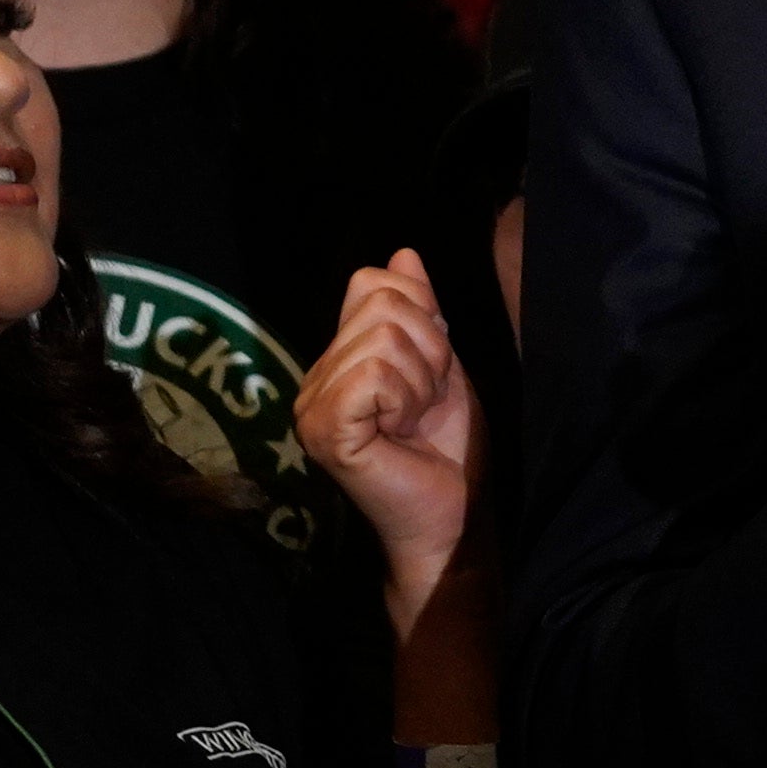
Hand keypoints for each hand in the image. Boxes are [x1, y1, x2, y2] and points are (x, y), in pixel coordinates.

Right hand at [293, 248, 477, 616]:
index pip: (371, 283)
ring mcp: (312, 406)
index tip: (430, 371)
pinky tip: (399, 432)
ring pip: (384, 339)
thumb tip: (401, 253)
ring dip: (421, 381)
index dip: (423, 317)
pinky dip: (405, 399)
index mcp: (337, 360)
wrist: (454, 515)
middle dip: (428, 351)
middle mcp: (313, 379)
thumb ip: (420, 310)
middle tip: (423, 403)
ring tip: (412, 421)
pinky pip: (374, 376)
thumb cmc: (447, 448)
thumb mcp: (440, 364)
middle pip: (382, 306)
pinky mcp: (325, 430)